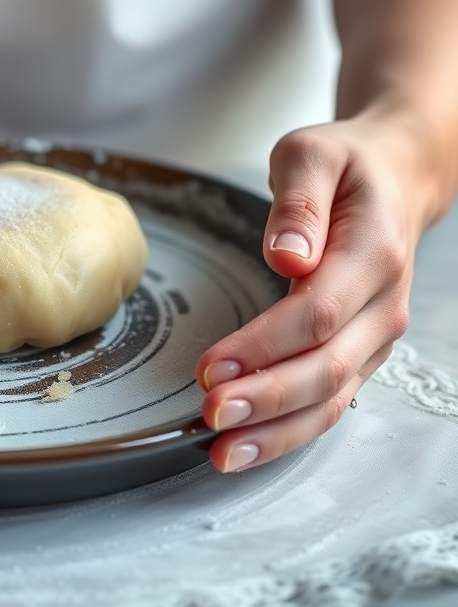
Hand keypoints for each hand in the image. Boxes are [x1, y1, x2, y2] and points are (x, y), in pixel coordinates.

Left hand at [195, 115, 432, 472]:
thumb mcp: (312, 155)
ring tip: (223, 451)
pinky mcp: (360, 351)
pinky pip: (329, 401)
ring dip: (277, 431)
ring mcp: (375, 336)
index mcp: (373, 254)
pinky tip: (249, 445)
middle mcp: (382, 305)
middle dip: (266, 400)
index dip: (263, 346)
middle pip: (326, 368)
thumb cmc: (346, 166)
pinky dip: (290, 429)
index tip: (211, 365)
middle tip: (210, 416)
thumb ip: (298, 204)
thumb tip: (287, 256)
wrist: (395, 177)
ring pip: (332, 399)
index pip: (317, 314)